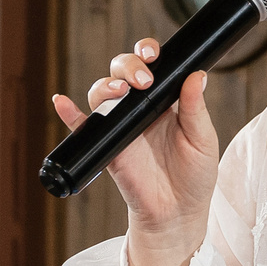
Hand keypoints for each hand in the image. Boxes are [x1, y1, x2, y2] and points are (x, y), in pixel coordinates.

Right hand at [51, 38, 223, 265]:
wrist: (178, 213)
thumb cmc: (195, 176)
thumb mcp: (203, 139)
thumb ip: (195, 108)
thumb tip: (197, 75)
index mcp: (164, 99)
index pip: (150, 66)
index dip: (146, 52)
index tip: (151, 53)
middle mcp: (139, 108)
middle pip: (121, 72)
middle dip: (127, 66)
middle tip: (142, 82)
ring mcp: (120, 126)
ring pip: (101, 94)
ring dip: (104, 85)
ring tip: (117, 92)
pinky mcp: (106, 146)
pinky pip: (82, 127)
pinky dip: (69, 113)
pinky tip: (63, 102)